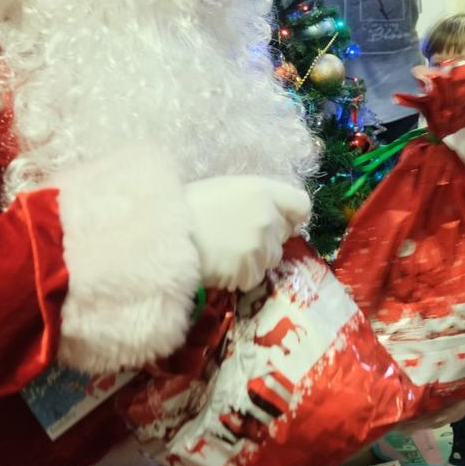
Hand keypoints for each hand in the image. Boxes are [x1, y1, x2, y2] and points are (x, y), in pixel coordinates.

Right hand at [184, 175, 310, 290]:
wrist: (163, 233)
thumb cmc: (187, 205)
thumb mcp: (226, 188)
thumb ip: (255, 199)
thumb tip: (270, 212)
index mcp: (264, 191)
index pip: (301, 205)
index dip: (291, 214)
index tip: (280, 220)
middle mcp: (269, 219)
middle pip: (285, 234)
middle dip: (269, 237)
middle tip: (240, 237)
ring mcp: (261, 248)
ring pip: (271, 258)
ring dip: (256, 258)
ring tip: (227, 252)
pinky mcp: (249, 273)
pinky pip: (253, 277)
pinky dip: (240, 275)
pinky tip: (220, 266)